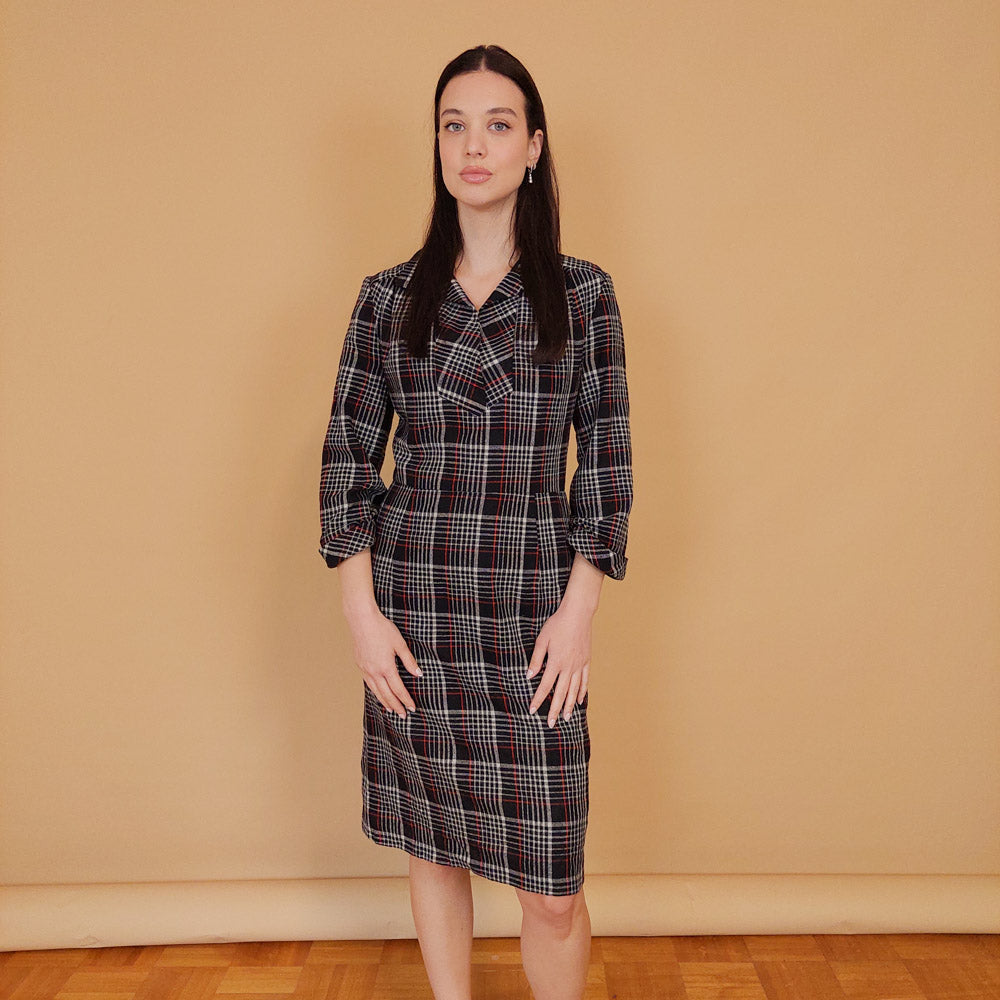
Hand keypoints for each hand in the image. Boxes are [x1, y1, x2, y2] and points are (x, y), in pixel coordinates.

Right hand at [344, 604, 420, 718]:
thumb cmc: (382, 629)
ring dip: (384, 701)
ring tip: (391, 709)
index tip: (412, 708)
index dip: (406, 699)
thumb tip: (418, 674)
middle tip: (403, 715)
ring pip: (376, 691)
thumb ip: (409, 661)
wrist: (362, 620)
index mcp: (386, 667)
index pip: (398, 689)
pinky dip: (375, 691)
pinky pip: (368, 683)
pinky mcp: (360, 665)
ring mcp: (365, 669)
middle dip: (396, 705)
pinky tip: (378, 693)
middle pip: (387, 694)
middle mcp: (375, 671)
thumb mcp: (400, 643)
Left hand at [526, 602, 593, 726]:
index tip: (532, 711)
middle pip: (560, 693)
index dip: (538, 699)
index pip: (544, 686)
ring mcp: (579, 665)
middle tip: (550, 724)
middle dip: (554, 709)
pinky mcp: (586, 661)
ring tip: (566, 718)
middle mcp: (568, 667)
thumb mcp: (542, 640)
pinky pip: (584, 681)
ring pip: (574, 690)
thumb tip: (529, 676)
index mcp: (555, 662)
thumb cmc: (557, 625)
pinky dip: (582, 692)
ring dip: (569, 706)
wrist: (578, 614)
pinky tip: (580, 701)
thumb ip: (536, 659)